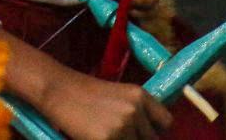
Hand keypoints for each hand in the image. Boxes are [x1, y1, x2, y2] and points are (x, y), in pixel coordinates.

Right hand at [40, 68, 171, 139]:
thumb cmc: (84, 93)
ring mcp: (122, 126)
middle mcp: (135, 110)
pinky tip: (95, 137)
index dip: (154, 132)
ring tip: (104, 134)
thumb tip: (147, 134)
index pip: (166, 123)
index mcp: (140, 95)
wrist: (59, 90)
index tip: (143, 134)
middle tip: (118, 135)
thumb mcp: (118, 95)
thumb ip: (136, 112)